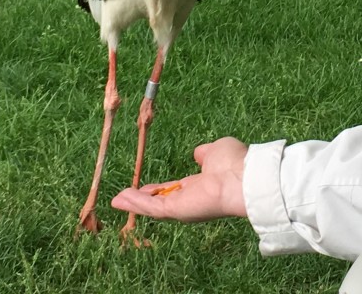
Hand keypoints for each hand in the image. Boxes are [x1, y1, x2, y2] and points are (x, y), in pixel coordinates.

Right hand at [111, 137, 248, 221]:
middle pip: (161, 201)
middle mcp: (191, 198)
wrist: (244, 177)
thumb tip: (199, 153)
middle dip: (142, 199)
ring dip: (135, 203)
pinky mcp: (177, 210)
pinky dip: (136, 204)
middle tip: (123, 197)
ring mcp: (183, 206)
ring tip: (116, 200)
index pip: (176, 188)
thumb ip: (205, 154)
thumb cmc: (234, 162)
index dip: (159, 188)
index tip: (145, 186)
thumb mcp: (216, 151)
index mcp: (200, 185)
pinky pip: (152, 207)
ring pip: (154, 206)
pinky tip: (120, 199)